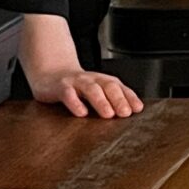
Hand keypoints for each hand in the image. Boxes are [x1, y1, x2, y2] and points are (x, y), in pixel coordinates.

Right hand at [16, 13, 144, 118]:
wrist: (49, 73)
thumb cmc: (77, 87)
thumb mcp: (96, 91)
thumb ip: (112, 99)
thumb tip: (133, 111)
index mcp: (102, 81)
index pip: (120, 87)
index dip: (129, 97)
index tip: (138, 109)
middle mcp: (92, 80)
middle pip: (108, 86)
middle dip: (119, 99)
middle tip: (125, 113)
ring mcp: (76, 82)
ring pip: (91, 89)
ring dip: (101, 101)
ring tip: (109, 114)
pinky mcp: (60, 87)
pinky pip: (68, 94)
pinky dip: (75, 103)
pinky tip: (81, 113)